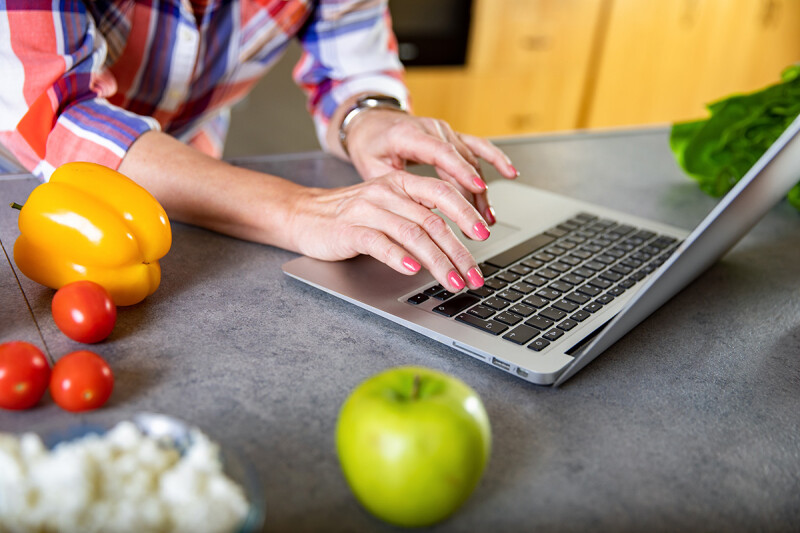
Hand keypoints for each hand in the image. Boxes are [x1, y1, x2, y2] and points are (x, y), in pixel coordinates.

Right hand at [286, 170, 490, 291]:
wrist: (303, 214)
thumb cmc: (350, 215)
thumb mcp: (388, 206)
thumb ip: (418, 216)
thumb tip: (457, 240)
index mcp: (401, 183)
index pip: (442, 192)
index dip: (466, 213)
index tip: (485, 234)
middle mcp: (387, 192)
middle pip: (433, 221)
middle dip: (459, 252)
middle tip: (474, 275)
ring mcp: (368, 210)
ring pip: (413, 235)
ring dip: (438, 262)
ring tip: (453, 281)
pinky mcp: (350, 230)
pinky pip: (379, 243)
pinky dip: (399, 257)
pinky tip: (413, 270)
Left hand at [343, 110, 518, 225]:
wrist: (371, 122)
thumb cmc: (370, 146)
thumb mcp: (371, 167)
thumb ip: (393, 186)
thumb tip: (416, 213)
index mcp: (408, 135)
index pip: (441, 153)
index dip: (461, 171)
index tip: (478, 188)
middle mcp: (431, 129)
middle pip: (460, 162)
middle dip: (474, 194)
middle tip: (480, 223)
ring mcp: (444, 131)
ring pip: (471, 160)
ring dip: (482, 191)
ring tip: (488, 218)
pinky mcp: (452, 136)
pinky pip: (478, 145)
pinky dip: (495, 158)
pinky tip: (510, 173)